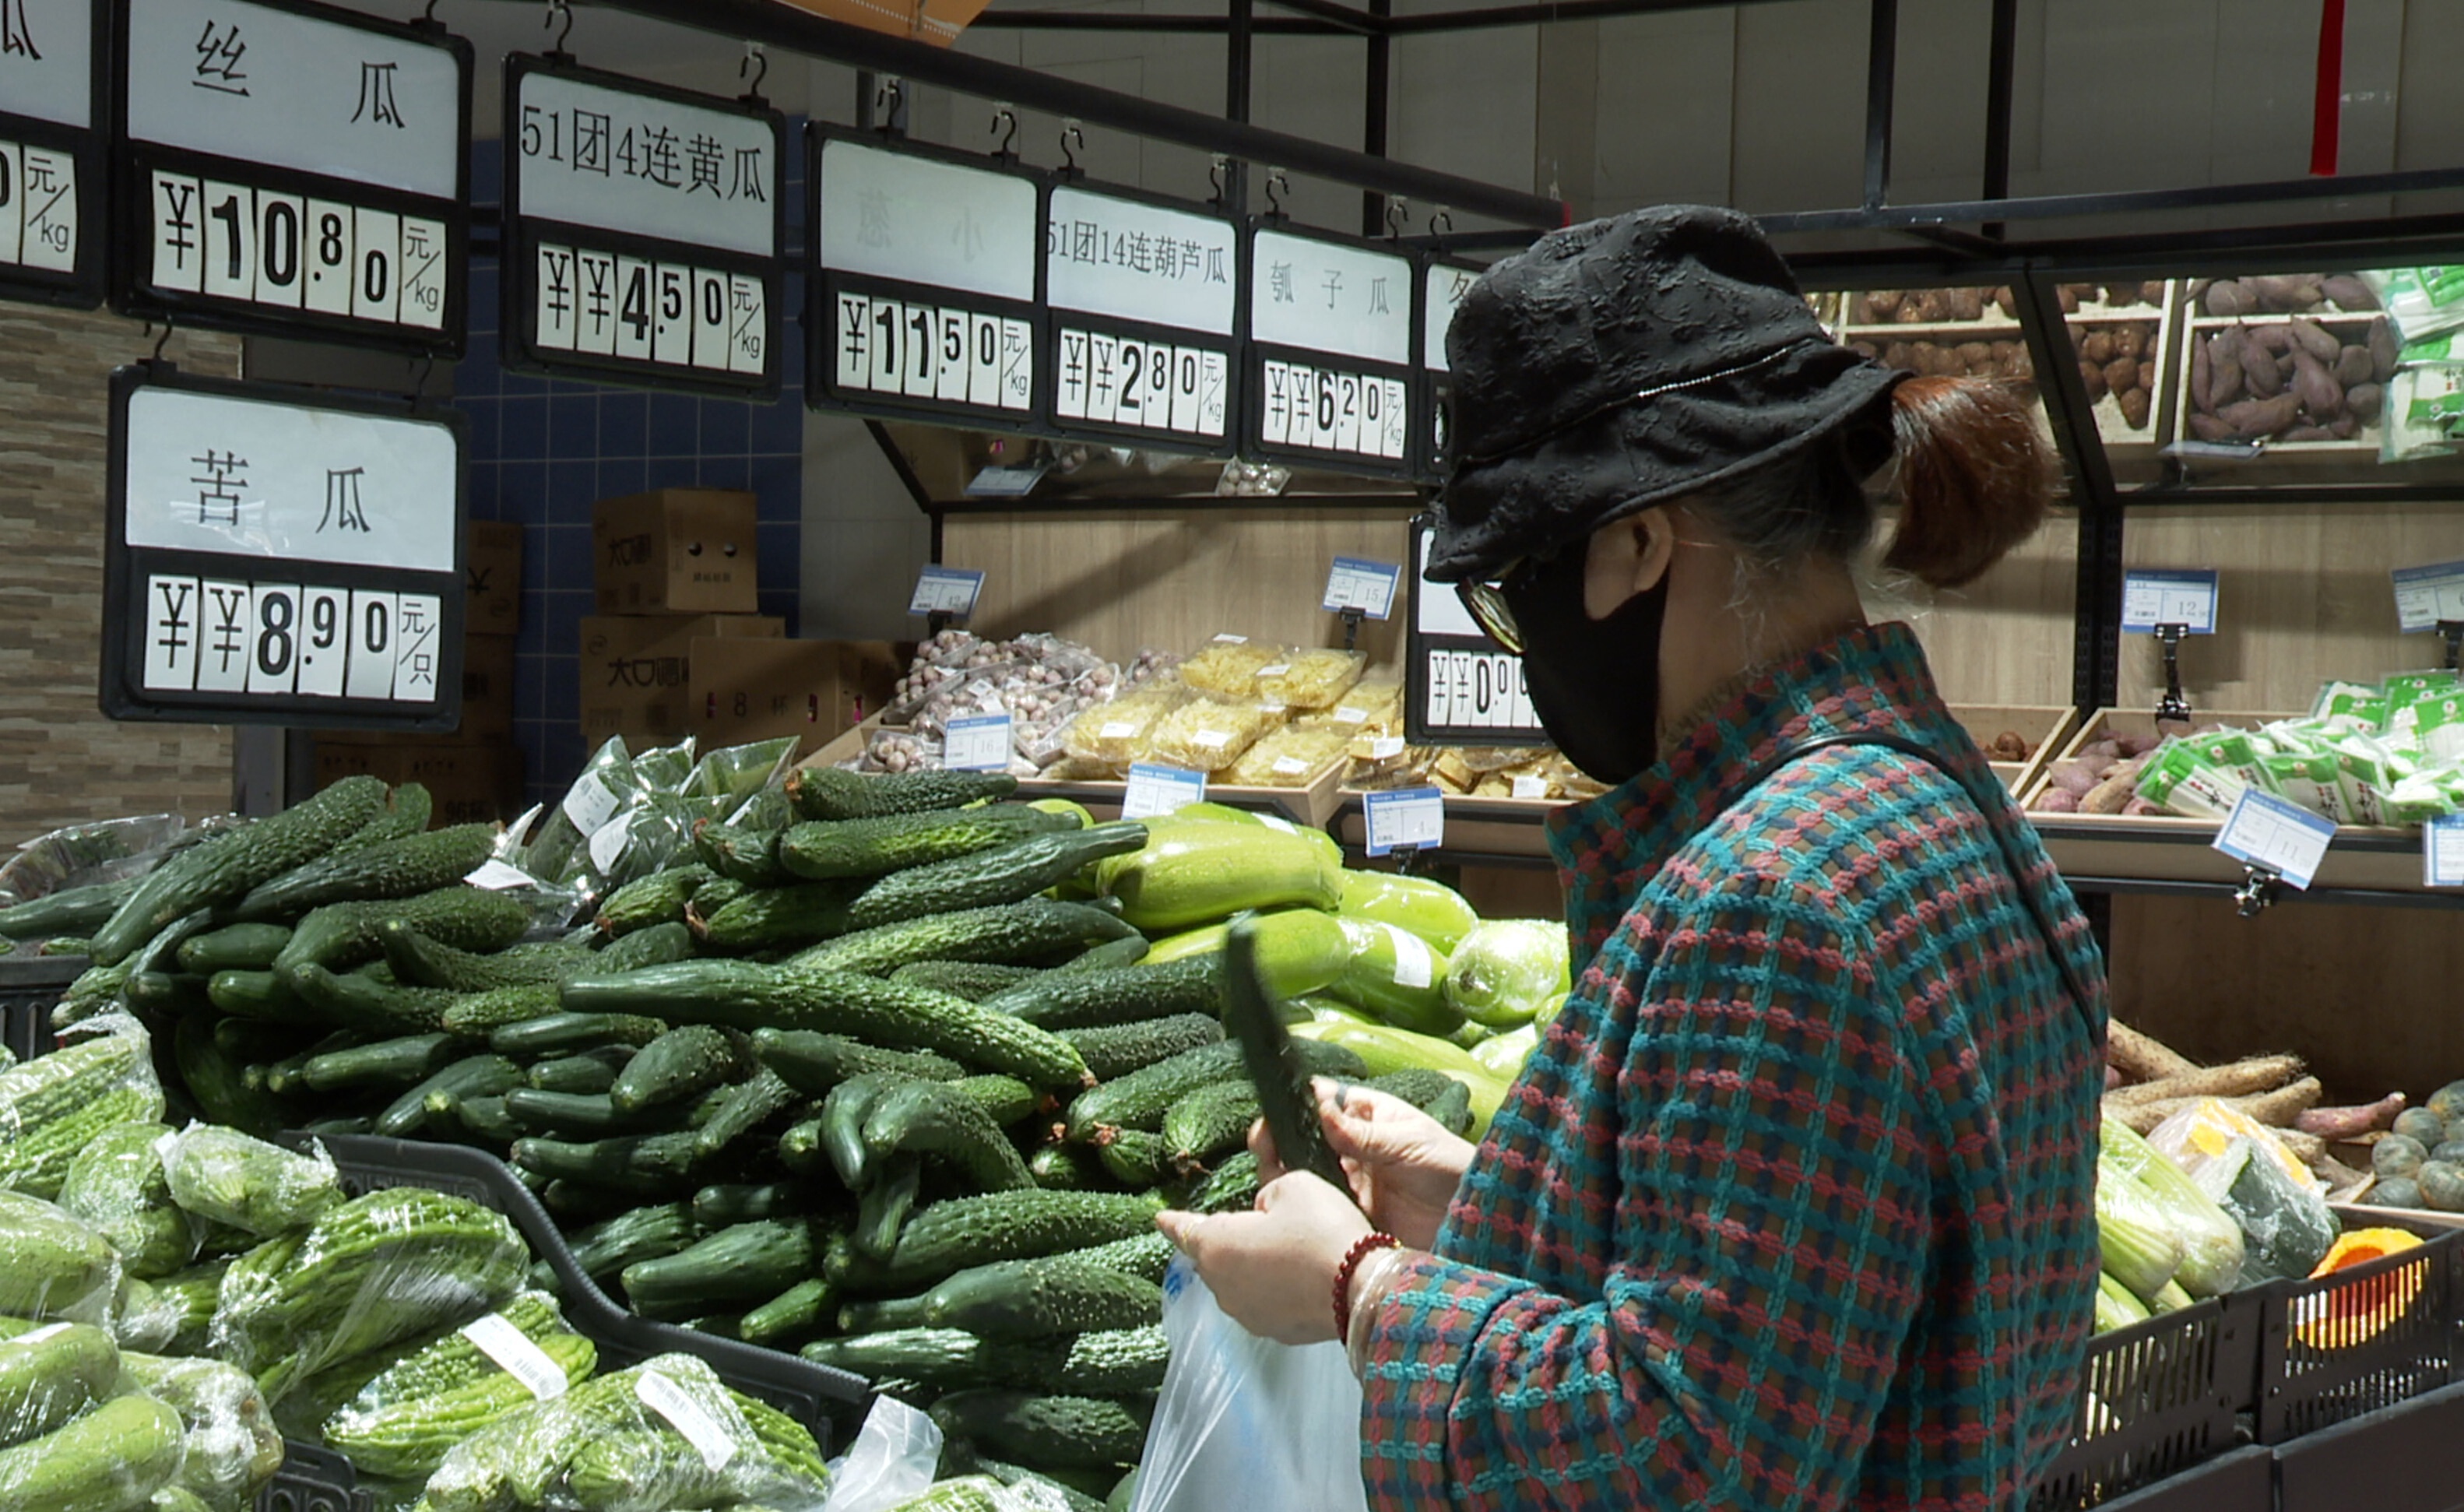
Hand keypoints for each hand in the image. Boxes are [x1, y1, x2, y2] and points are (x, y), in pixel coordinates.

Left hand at [1155, 1171, 1369, 1344]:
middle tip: (1258, 1221)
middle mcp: (1222, 1285)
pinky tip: (1301, 1275)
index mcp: (1216, 1245)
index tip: (1160, 1218)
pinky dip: (1275, 1287)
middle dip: (1229, 1239)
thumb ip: (1268, 1192)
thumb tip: (1265, 1211)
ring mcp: (1247, 1314)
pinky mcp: (1275, 1331)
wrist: (1362, 1289)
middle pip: (1215, 1255)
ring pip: (1240, 1280)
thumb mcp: (1295, 1186)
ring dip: (1253, 1265)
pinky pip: (1265, 1300)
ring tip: (1287, 1248)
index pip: (1184, 1229)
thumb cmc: (1322, 1231)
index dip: (1173, 1221)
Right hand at [1254, 1078, 1472, 1250]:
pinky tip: (1285, 1201)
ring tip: (1272, 1168)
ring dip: (1281, 1168)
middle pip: (1301, 1135)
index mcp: (1366, 1116)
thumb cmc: (1447, 1165)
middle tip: (1263, 1140)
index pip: (1322, 1099)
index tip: (1273, 1105)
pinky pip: (1314, 1205)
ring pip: (1300, 1170)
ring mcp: (1346, 1180)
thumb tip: (1320, 1108)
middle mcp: (1350, 1146)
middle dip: (1278, 1135)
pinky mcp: (1347, 1213)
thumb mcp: (1405, 1141)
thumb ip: (1361, 1133)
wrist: (1472, 1218)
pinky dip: (1296, 1202)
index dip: (1295, 1100)